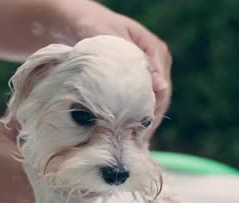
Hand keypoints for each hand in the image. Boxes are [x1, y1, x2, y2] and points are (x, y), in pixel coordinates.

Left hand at [64, 1, 171, 138]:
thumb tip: (160, 86)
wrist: (76, 21)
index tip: (142, 130)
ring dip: (142, 124)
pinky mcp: (137, 82)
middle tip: (136, 143)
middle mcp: (157, 63)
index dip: (153, 110)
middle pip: (160, 99)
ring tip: (132, 144)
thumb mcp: (110, 38)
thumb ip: (132, 58)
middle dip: (149, 122)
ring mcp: (148, 74)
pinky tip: (126, 136)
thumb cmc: (92, 25)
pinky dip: (133, 119)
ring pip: (152, 105)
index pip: (162, 87)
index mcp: (155, 50)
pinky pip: (141, 103)